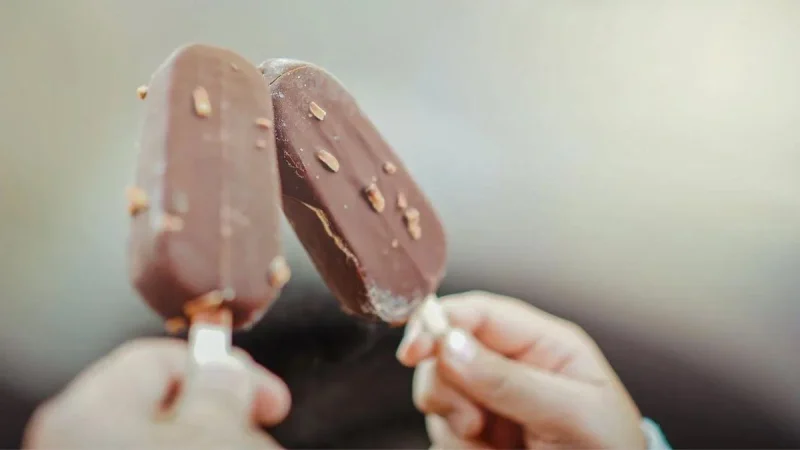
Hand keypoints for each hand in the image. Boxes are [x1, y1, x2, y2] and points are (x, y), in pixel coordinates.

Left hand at [24, 338, 289, 448]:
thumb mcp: (217, 432)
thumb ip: (222, 388)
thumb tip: (223, 367)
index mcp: (89, 410)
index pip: (161, 358)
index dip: (226, 367)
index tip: (271, 396)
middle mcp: (74, 439)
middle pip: (161, 401)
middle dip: (221, 409)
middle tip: (261, 425)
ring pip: (157, 436)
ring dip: (210, 437)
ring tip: (249, 447)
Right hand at [397, 292, 644, 448]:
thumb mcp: (570, 414)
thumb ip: (510, 380)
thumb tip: (451, 344)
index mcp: (543, 344)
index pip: (480, 313)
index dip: (439, 322)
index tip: (414, 349)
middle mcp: (512, 367)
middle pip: (446, 352)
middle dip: (447, 388)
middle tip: (473, 423)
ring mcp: (492, 402)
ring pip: (438, 395)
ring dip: (454, 426)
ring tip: (491, 446)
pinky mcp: (478, 434)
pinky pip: (442, 431)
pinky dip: (458, 448)